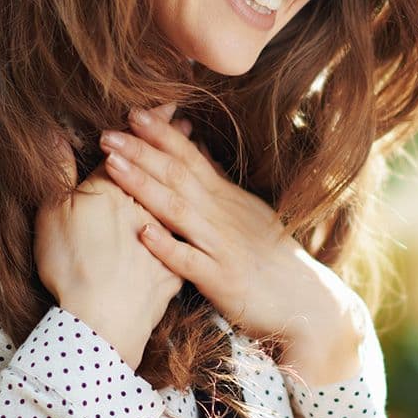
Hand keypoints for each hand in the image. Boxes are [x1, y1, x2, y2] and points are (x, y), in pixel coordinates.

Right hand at [34, 130, 182, 371]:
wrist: (103, 322)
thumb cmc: (72, 266)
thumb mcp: (53, 213)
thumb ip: (57, 170)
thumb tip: (51, 132)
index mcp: (115, 189)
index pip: (133, 149)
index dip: (148, 126)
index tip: (162, 106)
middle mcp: (147, 206)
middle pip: (162, 166)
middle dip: (170, 141)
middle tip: (182, 119)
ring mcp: (168, 237)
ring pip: (181, 195)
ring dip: (185, 172)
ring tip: (191, 152)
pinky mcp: (178, 268)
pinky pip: (190, 234)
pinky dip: (195, 216)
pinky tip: (199, 209)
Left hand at [99, 105, 363, 383]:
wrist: (310, 304)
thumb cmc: (275, 260)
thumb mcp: (250, 213)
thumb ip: (220, 183)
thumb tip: (197, 148)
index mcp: (227, 199)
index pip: (190, 157)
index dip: (161, 135)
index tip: (132, 113)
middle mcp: (223, 215)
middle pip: (177, 175)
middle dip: (141, 151)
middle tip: (107, 131)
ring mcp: (222, 246)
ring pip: (178, 210)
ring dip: (143, 185)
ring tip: (111, 165)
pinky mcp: (222, 280)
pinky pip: (190, 261)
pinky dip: (166, 246)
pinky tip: (141, 232)